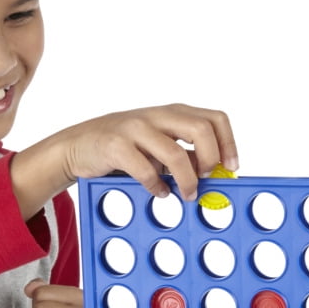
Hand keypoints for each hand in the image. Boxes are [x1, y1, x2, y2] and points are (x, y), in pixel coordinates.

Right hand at [11, 104, 236, 214]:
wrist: (77, 145)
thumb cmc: (123, 147)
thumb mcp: (158, 146)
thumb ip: (184, 156)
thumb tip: (213, 174)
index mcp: (172, 113)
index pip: (214, 118)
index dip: (228, 143)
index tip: (231, 167)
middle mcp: (157, 115)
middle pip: (201, 129)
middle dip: (211, 159)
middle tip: (206, 179)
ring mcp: (136, 127)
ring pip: (176, 153)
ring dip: (187, 180)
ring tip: (186, 194)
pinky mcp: (116, 145)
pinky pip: (146, 170)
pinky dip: (157, 186)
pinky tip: (159, 192)